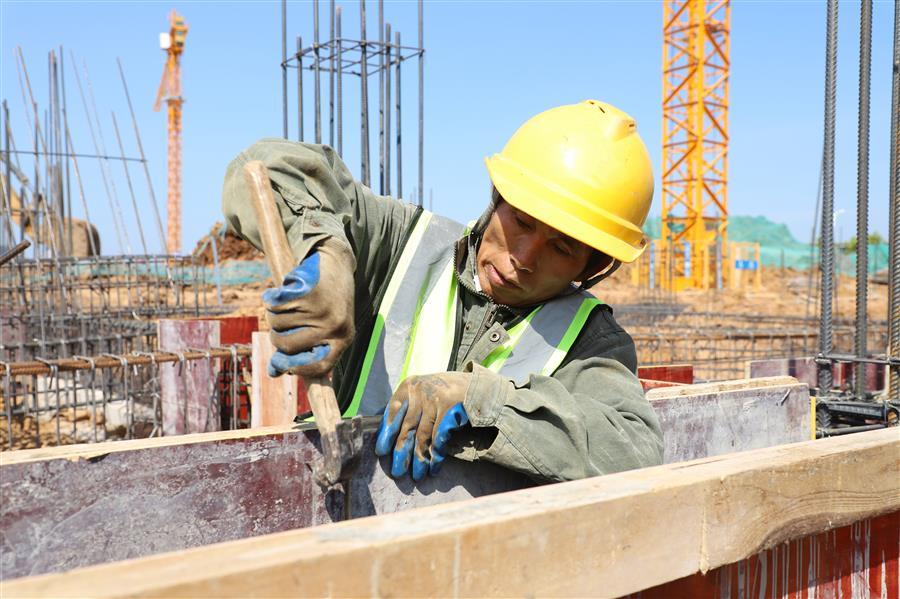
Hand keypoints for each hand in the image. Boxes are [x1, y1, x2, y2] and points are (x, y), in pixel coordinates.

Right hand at [263, 238, 354, 377]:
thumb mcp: (327, 326)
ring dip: (274, 313)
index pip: (319, 367)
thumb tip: (274, 373)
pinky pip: (274, 305)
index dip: (296, 368)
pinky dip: (271, 298)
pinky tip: (282, 291)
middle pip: (286, 345)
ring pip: (277, 323)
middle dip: (276, 335)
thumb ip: (306, 349)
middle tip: (282, 322)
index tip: (280, 364)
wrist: (335, 262)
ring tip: (289, 302)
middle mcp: (335, 327)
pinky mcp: (308, 292)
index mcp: (344, 339)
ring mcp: (322, 310)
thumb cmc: (329, 300)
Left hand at [374, 373, 470, 480]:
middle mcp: (420, 391)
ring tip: (417, 476)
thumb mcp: (423, 392)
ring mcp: (435, 399)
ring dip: (420, 459)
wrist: (478, 386)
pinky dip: (437, 456)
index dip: (386, 434)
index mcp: (408, 386)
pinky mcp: (450, 408)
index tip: (381, 452)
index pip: (392, 412)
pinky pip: (440, 438)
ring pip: (423, 436)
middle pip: (407, 427)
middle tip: (397, 473)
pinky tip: (434, 468)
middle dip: (401, 452)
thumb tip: (389, 437)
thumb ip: (408, 407)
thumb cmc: (445, 393)